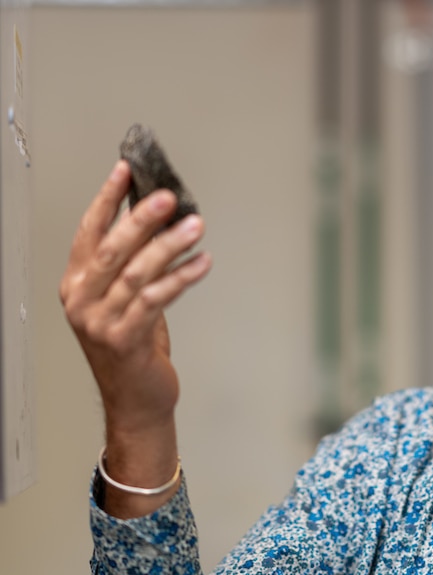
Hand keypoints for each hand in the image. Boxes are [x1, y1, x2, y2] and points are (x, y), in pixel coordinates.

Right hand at [60, 160, 211, 515]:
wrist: (136, 400)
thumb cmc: (134, 345)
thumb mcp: (125, 299)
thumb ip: (133, 263)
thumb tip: (159, 217)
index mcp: (76, 284)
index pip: (89, 232)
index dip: (107, 200)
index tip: (127, 171)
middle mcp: (81, 300)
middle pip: (112, 248)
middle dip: (141, 218)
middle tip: (168, 196)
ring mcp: (100, 322)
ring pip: (136, 273)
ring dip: (169, 246)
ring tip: (196, 225)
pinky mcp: (126, 340)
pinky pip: (156, 300)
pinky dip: (182, 278)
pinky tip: (203, 262)